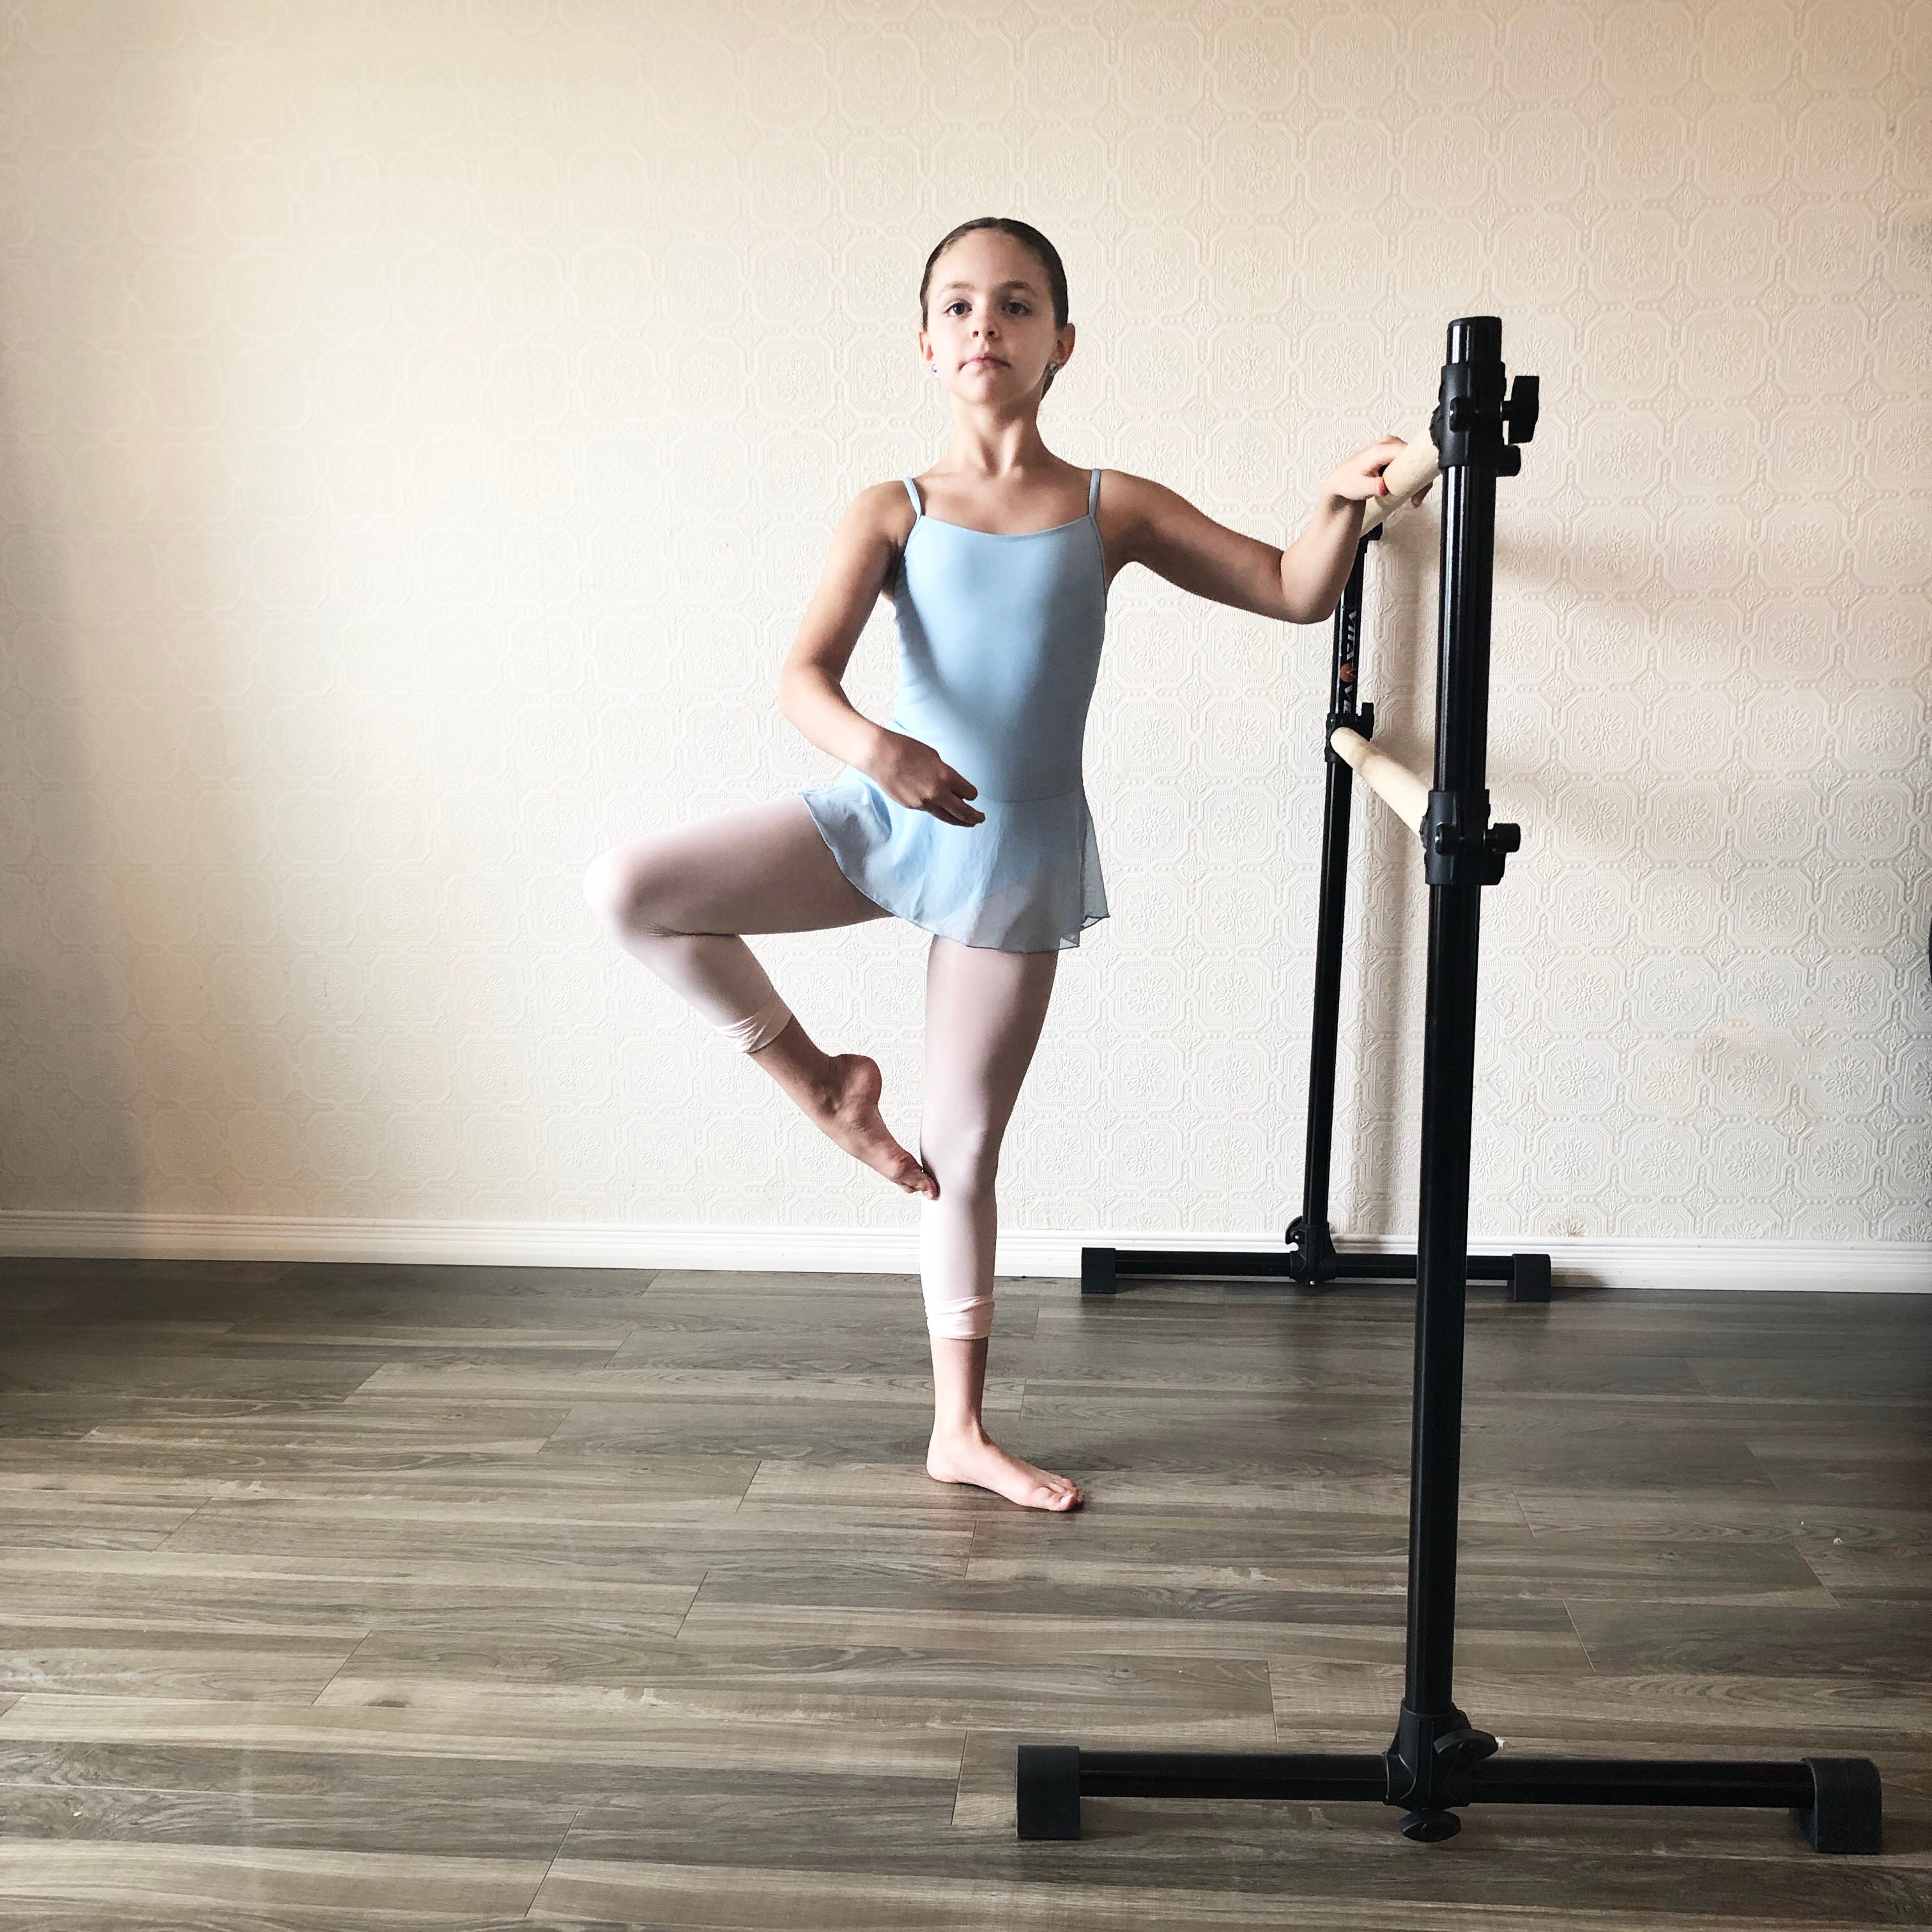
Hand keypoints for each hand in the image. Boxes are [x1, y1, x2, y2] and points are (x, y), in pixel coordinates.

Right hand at [869, 731, 983, 825]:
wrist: (880, 755)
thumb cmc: (907, 749)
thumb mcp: (934, 757)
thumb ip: (946, 774)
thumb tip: (952, 786)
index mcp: (946, 777)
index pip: (969, 793)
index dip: (972, 794)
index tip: (971, 794)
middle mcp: (937, 793)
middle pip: (963, 812)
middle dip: (974, 817)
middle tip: (980, 819)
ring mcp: (923, 802)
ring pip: (947, 817)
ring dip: (960, 821)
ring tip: (968, 824)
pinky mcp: (911, 806)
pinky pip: (930, 811)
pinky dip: (938, 811)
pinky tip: (941, 810)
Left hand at [1322, 434, 1433, 512]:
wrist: (1342, 480)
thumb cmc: (1348, 482)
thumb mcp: (1359, 488)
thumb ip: (1373, 487)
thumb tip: (1384, 487)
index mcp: (1381, 449)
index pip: (1409, 453)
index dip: (1418, 470)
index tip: (1420, 487)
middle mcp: (1389, 443)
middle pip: (1415, 456)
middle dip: (1421, 478)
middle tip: (1417, 498)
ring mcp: (1393, 446)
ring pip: (1415, 460)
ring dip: (1418, 480)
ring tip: (1414, 498)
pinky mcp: (1395, 452)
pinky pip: (1411, 462)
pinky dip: (1413, 478)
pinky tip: (1411, 492)